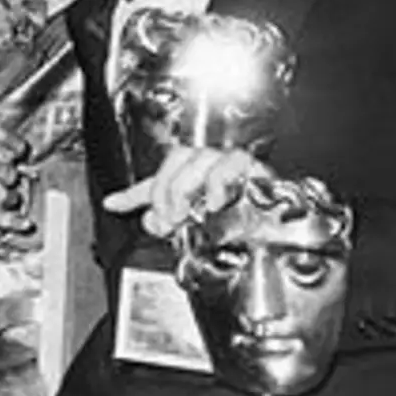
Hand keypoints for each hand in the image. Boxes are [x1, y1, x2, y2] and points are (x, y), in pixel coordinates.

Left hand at [103, 146, 270, 237]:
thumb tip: (149, 220)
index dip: (132, 194)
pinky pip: (232, 163)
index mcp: (192, 182)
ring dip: (186, 188)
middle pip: (175, 159)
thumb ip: (171, 224)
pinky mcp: (253, 167)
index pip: (156, 182)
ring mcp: (230, 163)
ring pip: (198, 158)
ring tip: (187, 214)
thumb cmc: (248, 229)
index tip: (112, 204)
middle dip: (164, 191)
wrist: (283, 237)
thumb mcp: (201, 229)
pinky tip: (215, 202)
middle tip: (168, 219)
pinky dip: (219, 183)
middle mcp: (209, 167)